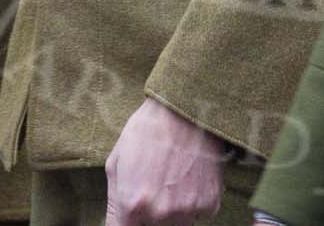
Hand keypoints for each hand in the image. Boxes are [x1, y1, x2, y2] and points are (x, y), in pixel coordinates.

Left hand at [104, 98, 224, 224]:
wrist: (186, 109)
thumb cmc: (147, 131)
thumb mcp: (116, 163)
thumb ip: (114, 203)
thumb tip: (118, 224)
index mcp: (133, 205)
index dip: (126, 222)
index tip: (131, 213)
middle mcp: (161, 214)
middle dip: (148, 217)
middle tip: (153, 188)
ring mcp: (188, 211)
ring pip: (175, 225)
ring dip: (171, 212)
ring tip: (171, 182)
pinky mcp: (210, 204)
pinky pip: (197, 216)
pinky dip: (192, 203)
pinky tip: (189, 178)